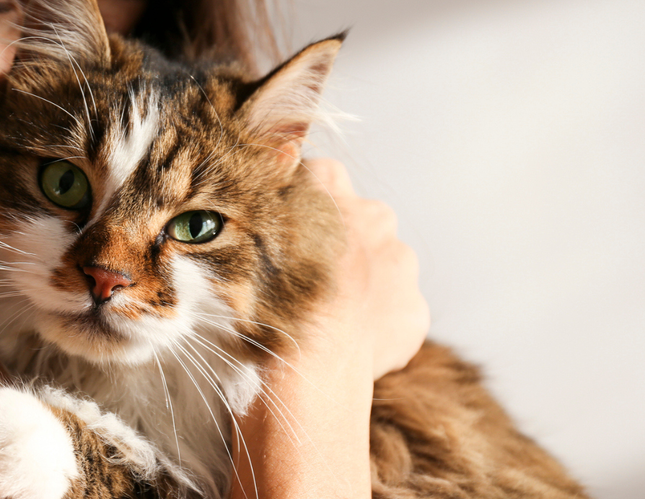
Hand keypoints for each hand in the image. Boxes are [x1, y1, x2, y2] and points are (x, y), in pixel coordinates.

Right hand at [228, 158, 428, 498]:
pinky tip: (343, 344)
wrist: (297, 366)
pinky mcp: (413, 312)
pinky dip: (375, 325)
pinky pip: (395, 312)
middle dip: (336, 243)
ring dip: (359, 284)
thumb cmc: (252, 301)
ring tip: (321, 318)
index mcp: (326, 185)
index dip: (298, 206)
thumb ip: (252, 207)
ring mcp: (400, 264)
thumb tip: (251, 191)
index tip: (283, 233)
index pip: (317, 176)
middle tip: (300, 281)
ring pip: (381, 265)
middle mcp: (372, 214)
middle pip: (357, 219)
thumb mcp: (231, 236)